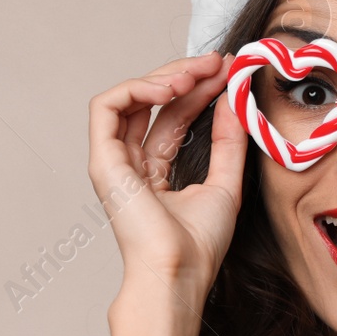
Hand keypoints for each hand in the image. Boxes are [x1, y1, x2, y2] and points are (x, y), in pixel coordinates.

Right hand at [86, 50, 246, 301]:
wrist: (179, 273)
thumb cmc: (197, 247)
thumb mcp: (225, 183)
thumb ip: (228, 141)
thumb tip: (234, 99)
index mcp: (154, 172)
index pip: (173, 117)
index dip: (199, 89)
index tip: (228, 71)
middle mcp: (130, 164)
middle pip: (151, 103)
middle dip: (184, 74)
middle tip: (216, 62)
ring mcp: (114, 162)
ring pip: (127, 98)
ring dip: (161, 77)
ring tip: (194, 74)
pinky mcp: (102, 161)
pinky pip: (106, 107)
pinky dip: (136, 88)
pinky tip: (169, 88)